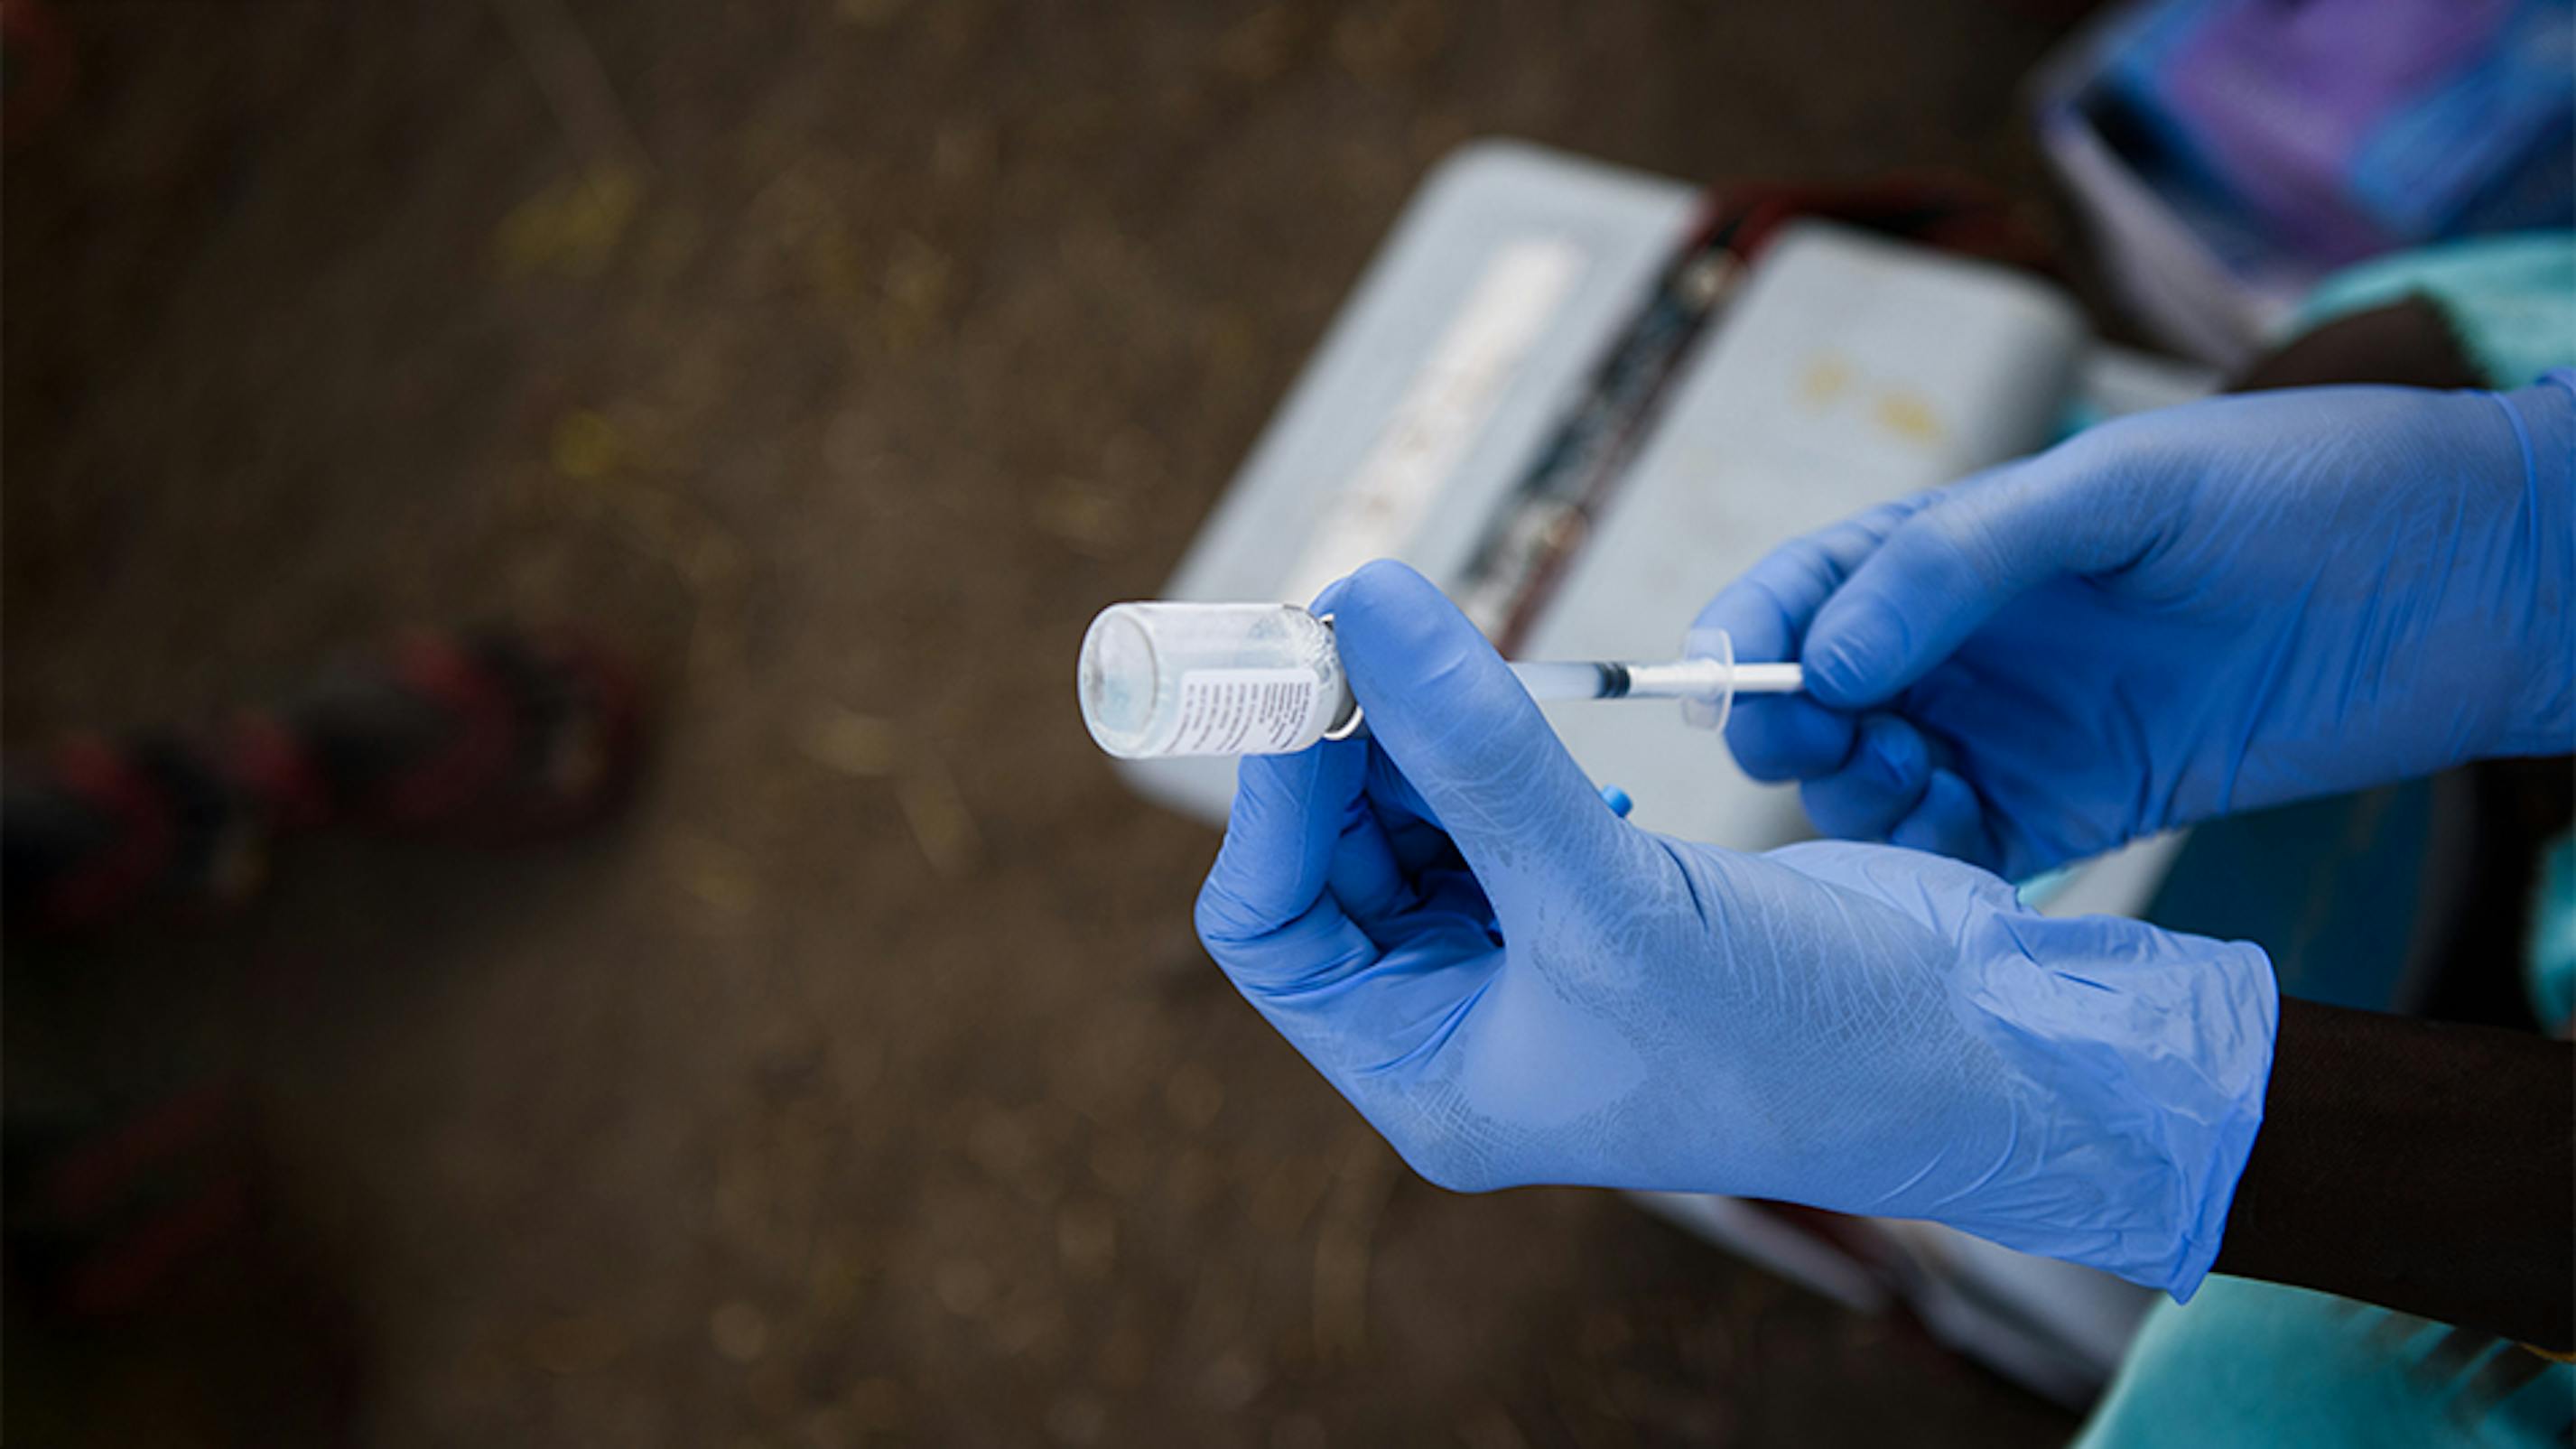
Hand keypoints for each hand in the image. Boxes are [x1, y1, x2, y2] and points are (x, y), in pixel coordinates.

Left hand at [1198, 562, 2274, 1296]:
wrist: (1984, 1049)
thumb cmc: (1801, 1030)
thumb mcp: (1613, 893)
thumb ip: (1476, 751)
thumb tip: (1358, 601)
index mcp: (1427, 1073)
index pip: (1269, 922)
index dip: (1273, 796)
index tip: (1310, 675)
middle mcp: (1460, 1026)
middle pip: (1334, 858)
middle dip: (1351, 748)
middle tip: (1378, 628)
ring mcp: (1531, 963)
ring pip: (1416, 820)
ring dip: (1429, 734)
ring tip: (1470, 665)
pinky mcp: (1602, 900)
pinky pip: (1501, 804)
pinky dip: (1503, 749)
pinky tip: (1543, 723)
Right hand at [1693, 378, 2574, 879]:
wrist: (2474, 580)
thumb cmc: (2300, 491)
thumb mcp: (2117, 490)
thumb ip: (1960, 562)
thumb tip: (1828, 661)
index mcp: (1954, 542)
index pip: (1807, 590)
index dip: (1752, 636)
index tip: (1733, 686)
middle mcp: (1965, 643)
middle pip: (1818, 700)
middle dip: (1789, 727)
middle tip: (1819, 745)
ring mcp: (2016, 731)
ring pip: (1873, 784)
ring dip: (1856, 794)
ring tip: (1908, 783)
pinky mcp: (2076, 811)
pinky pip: (1959, 852)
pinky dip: (1924, 861)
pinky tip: (1944, 845)